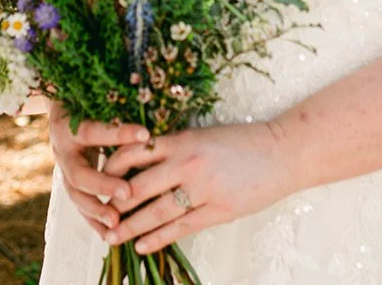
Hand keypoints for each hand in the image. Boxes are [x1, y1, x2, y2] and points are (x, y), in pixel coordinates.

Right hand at [47, 100, 148, 234]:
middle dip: (103, 185)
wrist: (61, 107)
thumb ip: (117, 111)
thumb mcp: (97, 101)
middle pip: (79, 174)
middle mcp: (63, 151)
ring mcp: (63, 170)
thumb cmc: (87, 100)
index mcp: (69, 126)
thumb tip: (149, 120)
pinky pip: (80, 207)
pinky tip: (111, 234)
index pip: (93, 131)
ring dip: (97, 210)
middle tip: (128, 192)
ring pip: (77, 195)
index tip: (146, 135)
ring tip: (117, 221)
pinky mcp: (70, 184)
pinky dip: (94, 221)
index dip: (118, 134)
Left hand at [101, 122, 295, 253]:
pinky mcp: (219, 210)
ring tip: (112, 237)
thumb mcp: (203, 136)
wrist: (283, 151)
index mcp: (181, 140)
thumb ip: (174, 148)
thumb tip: (141, 162)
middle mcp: (187, 163)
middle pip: (139, 187)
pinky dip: (158, 238)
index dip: (111, 168)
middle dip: (115, 203)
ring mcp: (203, 188)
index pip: (133, 153)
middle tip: (98, 214)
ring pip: (156, 212)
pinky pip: (181, 228)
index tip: (99, 178)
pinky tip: (142, 246)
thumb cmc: (243, 142)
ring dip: (131, 227)